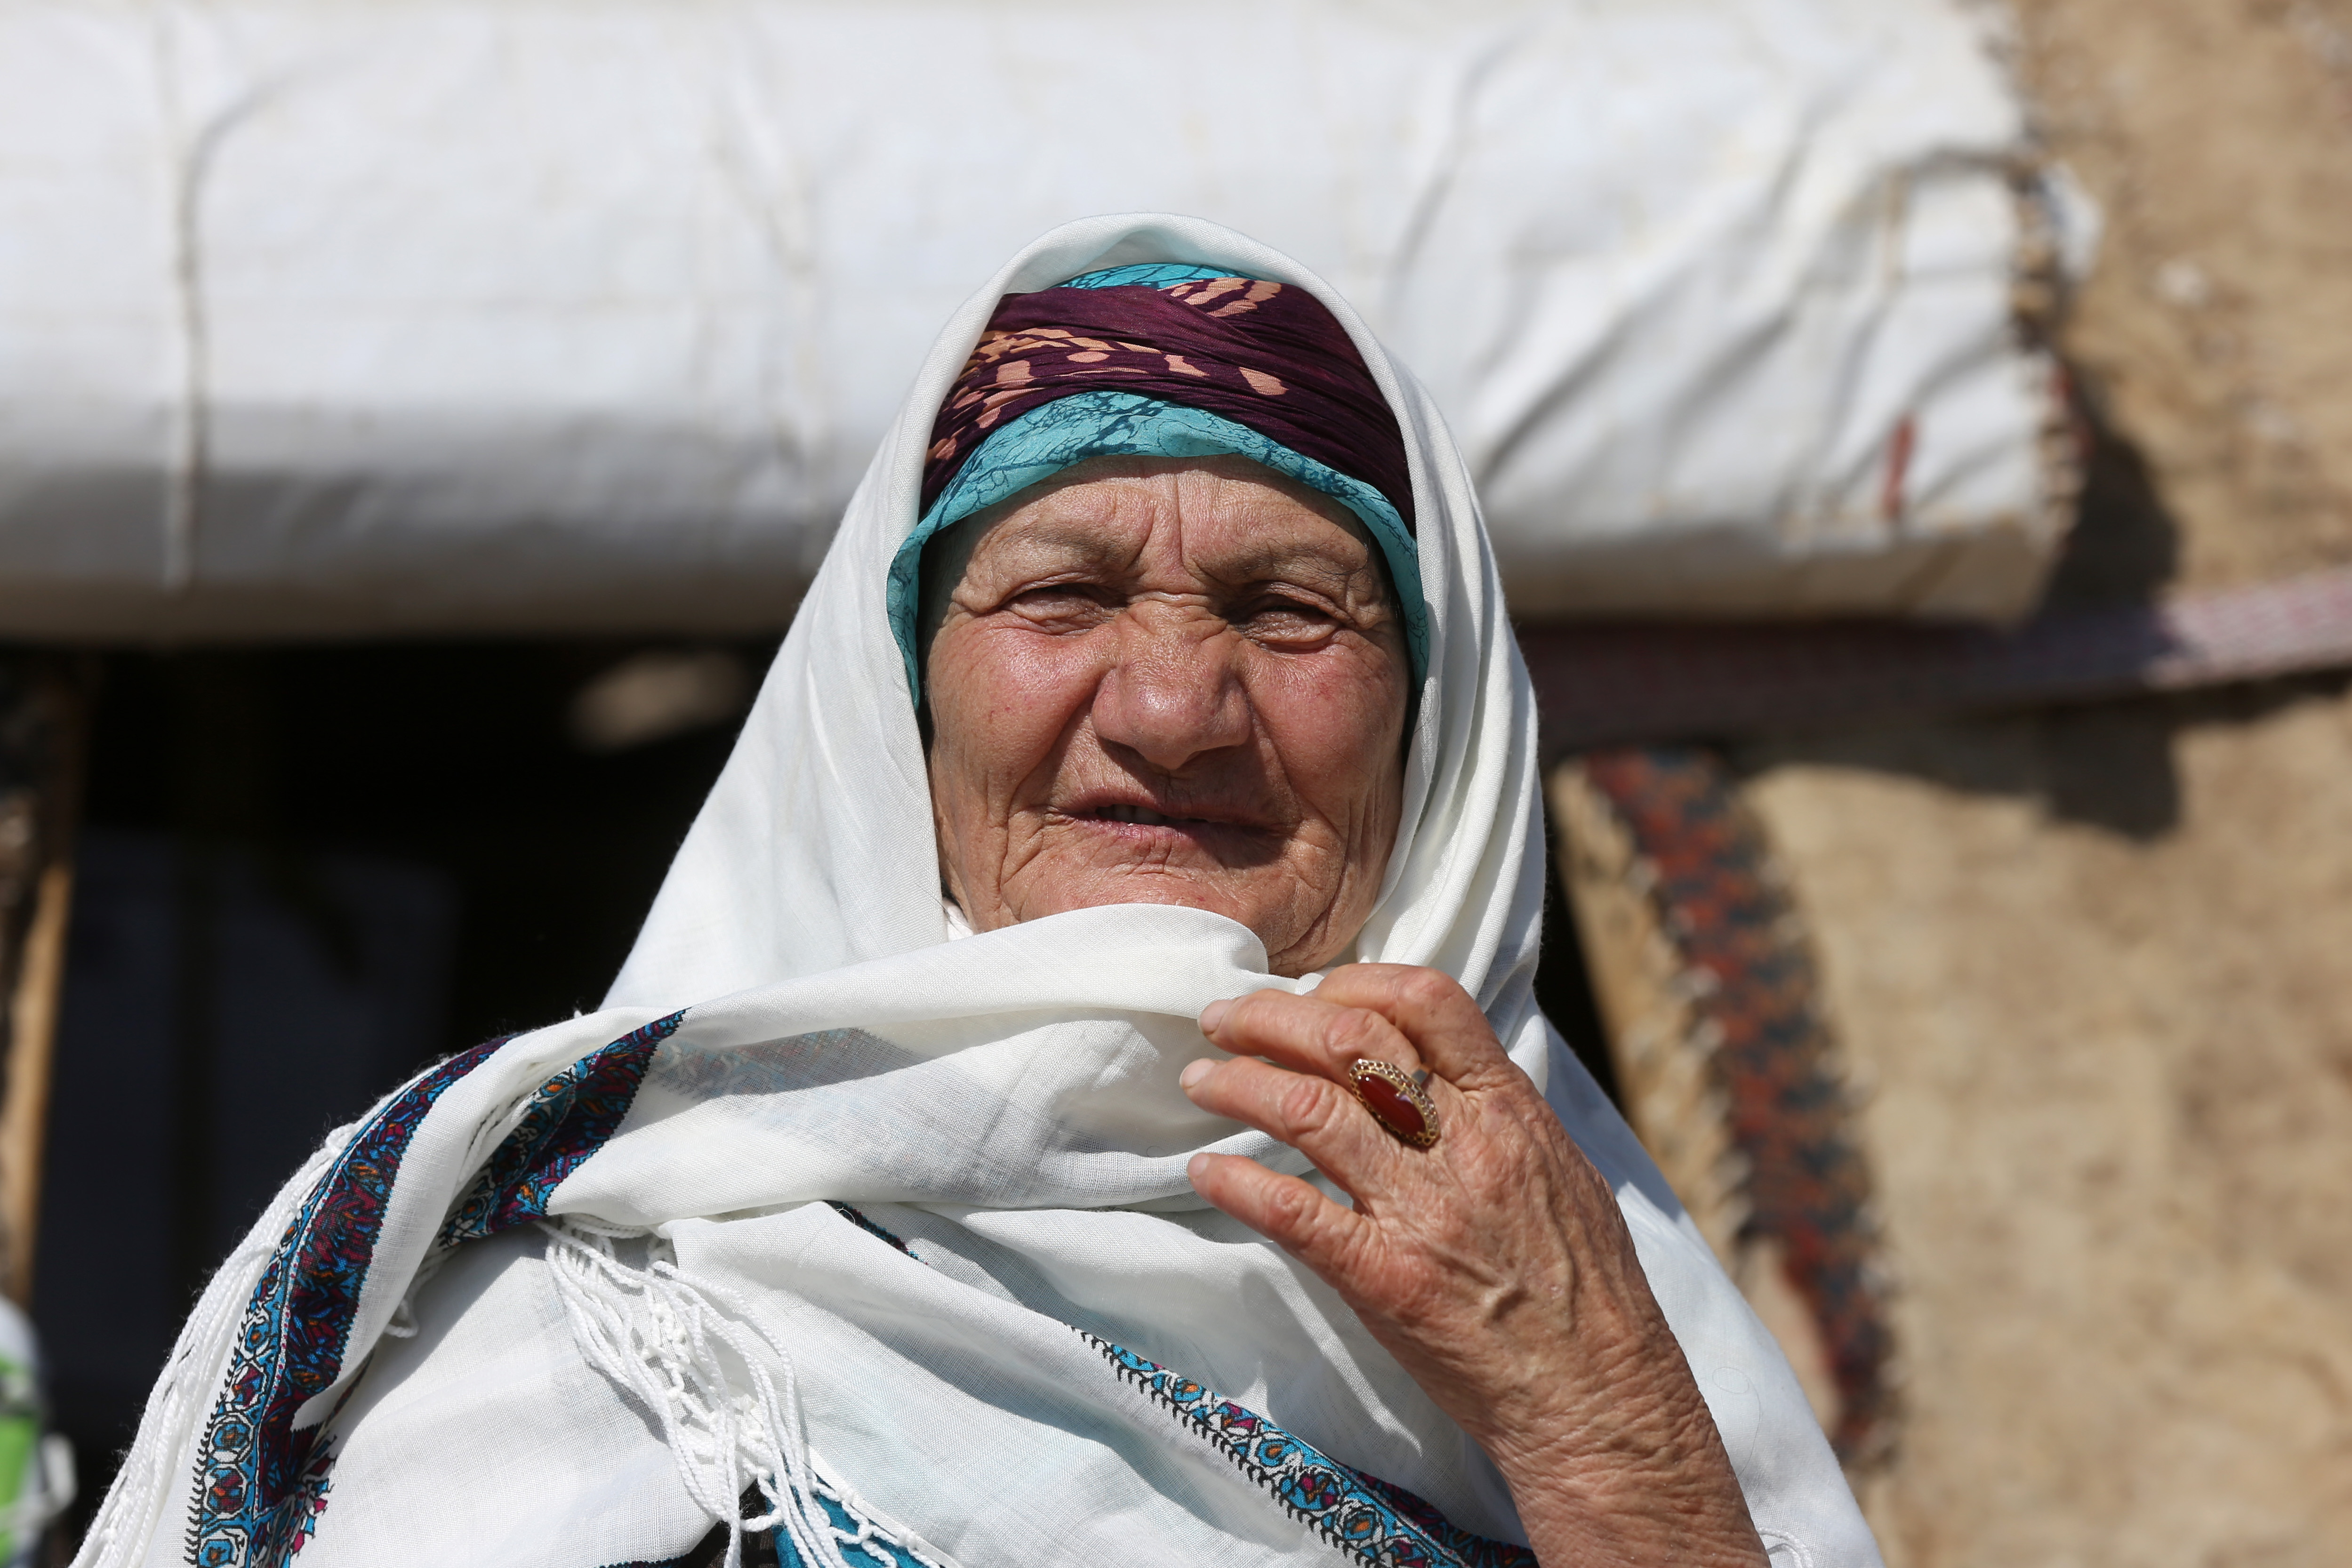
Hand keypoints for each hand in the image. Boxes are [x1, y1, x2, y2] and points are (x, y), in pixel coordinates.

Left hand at [1180, 964, 1766, 1566]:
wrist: (1599, 1395)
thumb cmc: (1584, 1290)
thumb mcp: (1560, 1171)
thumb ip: (1496, 1115)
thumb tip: (1436, 1073)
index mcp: (1510, 1111)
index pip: (1427, 1000)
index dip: (1354, 981)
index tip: (1311, 994)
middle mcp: (1465, 1145)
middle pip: (1350, 1038)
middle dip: (1272, 1016)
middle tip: (1224, 1018)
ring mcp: (1423, 1211)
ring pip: (1308, 1109)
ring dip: (1238, 1084)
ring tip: (1201, 1081)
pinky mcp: (1386, 1279)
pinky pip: (1292, 1212)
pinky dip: (1237, 1182)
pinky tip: (1206, 1172)